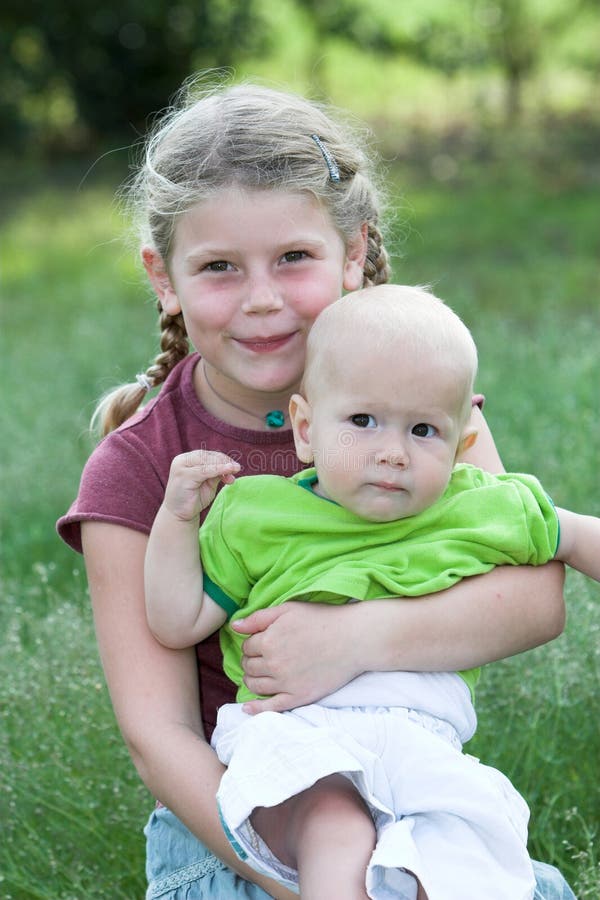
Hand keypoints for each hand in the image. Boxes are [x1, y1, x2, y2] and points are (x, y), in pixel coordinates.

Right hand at [163, 450, 239, 520]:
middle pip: (208, 456)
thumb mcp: (208, 482)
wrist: (179, 514)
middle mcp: (182, 460)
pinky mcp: (183, 475)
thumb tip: (231, 466)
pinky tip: (229, 472)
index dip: (223, 459)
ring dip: (223, 466)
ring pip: (207, 462)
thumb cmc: (194, 498)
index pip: (208, 454)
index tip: (236, 467)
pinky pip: (205, 470)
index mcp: (187, 459)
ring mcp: (181, 467)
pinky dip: (218, 470)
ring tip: (235, 471)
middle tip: (237, 469)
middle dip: (224, 462)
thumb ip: (216, 472)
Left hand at [233, 602, 361, 713]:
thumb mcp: (288, 610)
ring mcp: (286, 683)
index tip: (263, 641)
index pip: (247, 647)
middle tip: (261, 657)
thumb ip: (258, 618)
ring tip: (260, 673)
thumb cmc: (322, 619)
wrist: (354, 638)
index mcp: (268, 641)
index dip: (253, 643)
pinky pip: (271, 707)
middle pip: (249, 667)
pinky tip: (248, 708)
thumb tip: (234, 626)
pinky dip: (256, 709)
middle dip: (251, 661)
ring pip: (255, 685)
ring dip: (252, 679)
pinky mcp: (299, 697)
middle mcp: (274, 664)